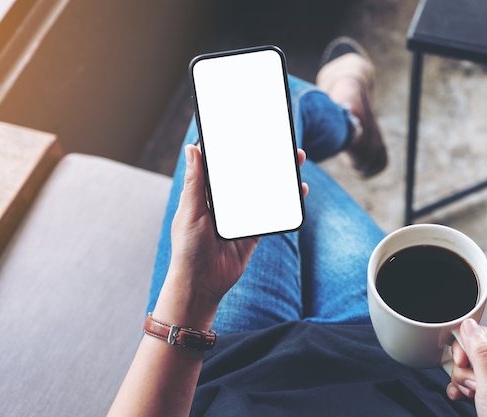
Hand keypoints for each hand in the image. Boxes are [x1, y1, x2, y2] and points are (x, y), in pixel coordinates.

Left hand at [154, 145, 308, 328]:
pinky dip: (286, 201)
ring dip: (279, 175)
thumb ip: (195, 182)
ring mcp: (241, 216)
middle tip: (280, 139)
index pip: (221, 163)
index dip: (233, 145)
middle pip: (247, 173)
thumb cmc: (188, 249)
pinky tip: (299, 190)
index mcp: (206, 193)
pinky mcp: (254, 231)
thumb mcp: (190, 212)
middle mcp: (225, 201)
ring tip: (296, 159)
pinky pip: (273, 212)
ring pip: (263, 190)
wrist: (202, 285)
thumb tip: (192, 147)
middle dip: (263, 157)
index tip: (246, 127)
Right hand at [446, 319, 486, 416]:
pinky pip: (468, 380)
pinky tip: (462, 397)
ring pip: (467, 366)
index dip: (465, 345)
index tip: (461, 362)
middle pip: (472, 349)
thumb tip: (468, 324)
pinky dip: (461, 388)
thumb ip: (480, 352)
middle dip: (463, 366)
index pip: (481, 333)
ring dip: (462, 380)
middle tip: (471, 382)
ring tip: (472, 394)